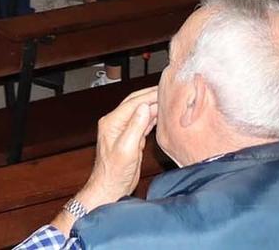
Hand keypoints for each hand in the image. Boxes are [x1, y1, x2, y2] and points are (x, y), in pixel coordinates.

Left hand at [60, 87, 158, 229]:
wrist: (110, 188)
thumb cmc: (114, 173)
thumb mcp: (127, 149)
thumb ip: (135, 127)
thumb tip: (144, 107)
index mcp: (112, 122)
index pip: (133, 103)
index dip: (148, 95)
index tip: (163, 89)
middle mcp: (116, 123)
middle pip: (135, 104)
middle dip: (151, 96)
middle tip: (167, 90)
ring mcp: (122, 130)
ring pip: (139, 112)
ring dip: (153, 106)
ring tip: (168, 100)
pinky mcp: (130, 139)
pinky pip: (142, 123)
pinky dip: (152, 118)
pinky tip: (161, 115)